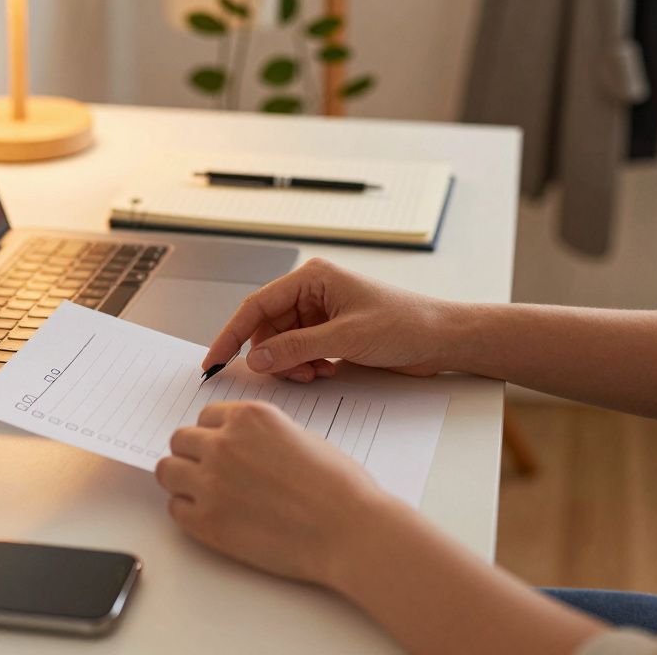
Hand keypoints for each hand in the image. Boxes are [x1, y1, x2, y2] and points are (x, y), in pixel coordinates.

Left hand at [154, 400, 389, 586]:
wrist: (349, 530)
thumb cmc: (338, 486)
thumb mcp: (300, 437)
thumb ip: (261, 436)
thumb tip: (242, 446)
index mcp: (249, 417)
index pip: (206, 418)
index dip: (214, 434)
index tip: (220, 449)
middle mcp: (224, 444)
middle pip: (181, 440)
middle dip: (194, 455)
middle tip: (210, 473)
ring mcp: (211, 482)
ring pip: (168, 471)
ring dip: (182, 480)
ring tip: (204, 494)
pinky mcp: (207, 522)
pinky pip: (175, 509)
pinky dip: (188, 512)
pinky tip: (212, 517)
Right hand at [204, 258, 465, 381]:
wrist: (442, 339)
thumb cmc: (406, 324)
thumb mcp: (346, 339)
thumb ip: (297, 348)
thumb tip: (257, 359)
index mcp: (312, 278)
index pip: (257, 305)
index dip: (231, 334)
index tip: (215, 360)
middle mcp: (313, 292)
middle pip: (267, 327)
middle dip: (272, 355)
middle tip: (287, 377)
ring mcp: (322, 313)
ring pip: (283, 343)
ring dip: (291, 364)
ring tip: (314, 374)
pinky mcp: (332, 332)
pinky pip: (301, 351)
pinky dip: (305, 366)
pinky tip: (325, 372)